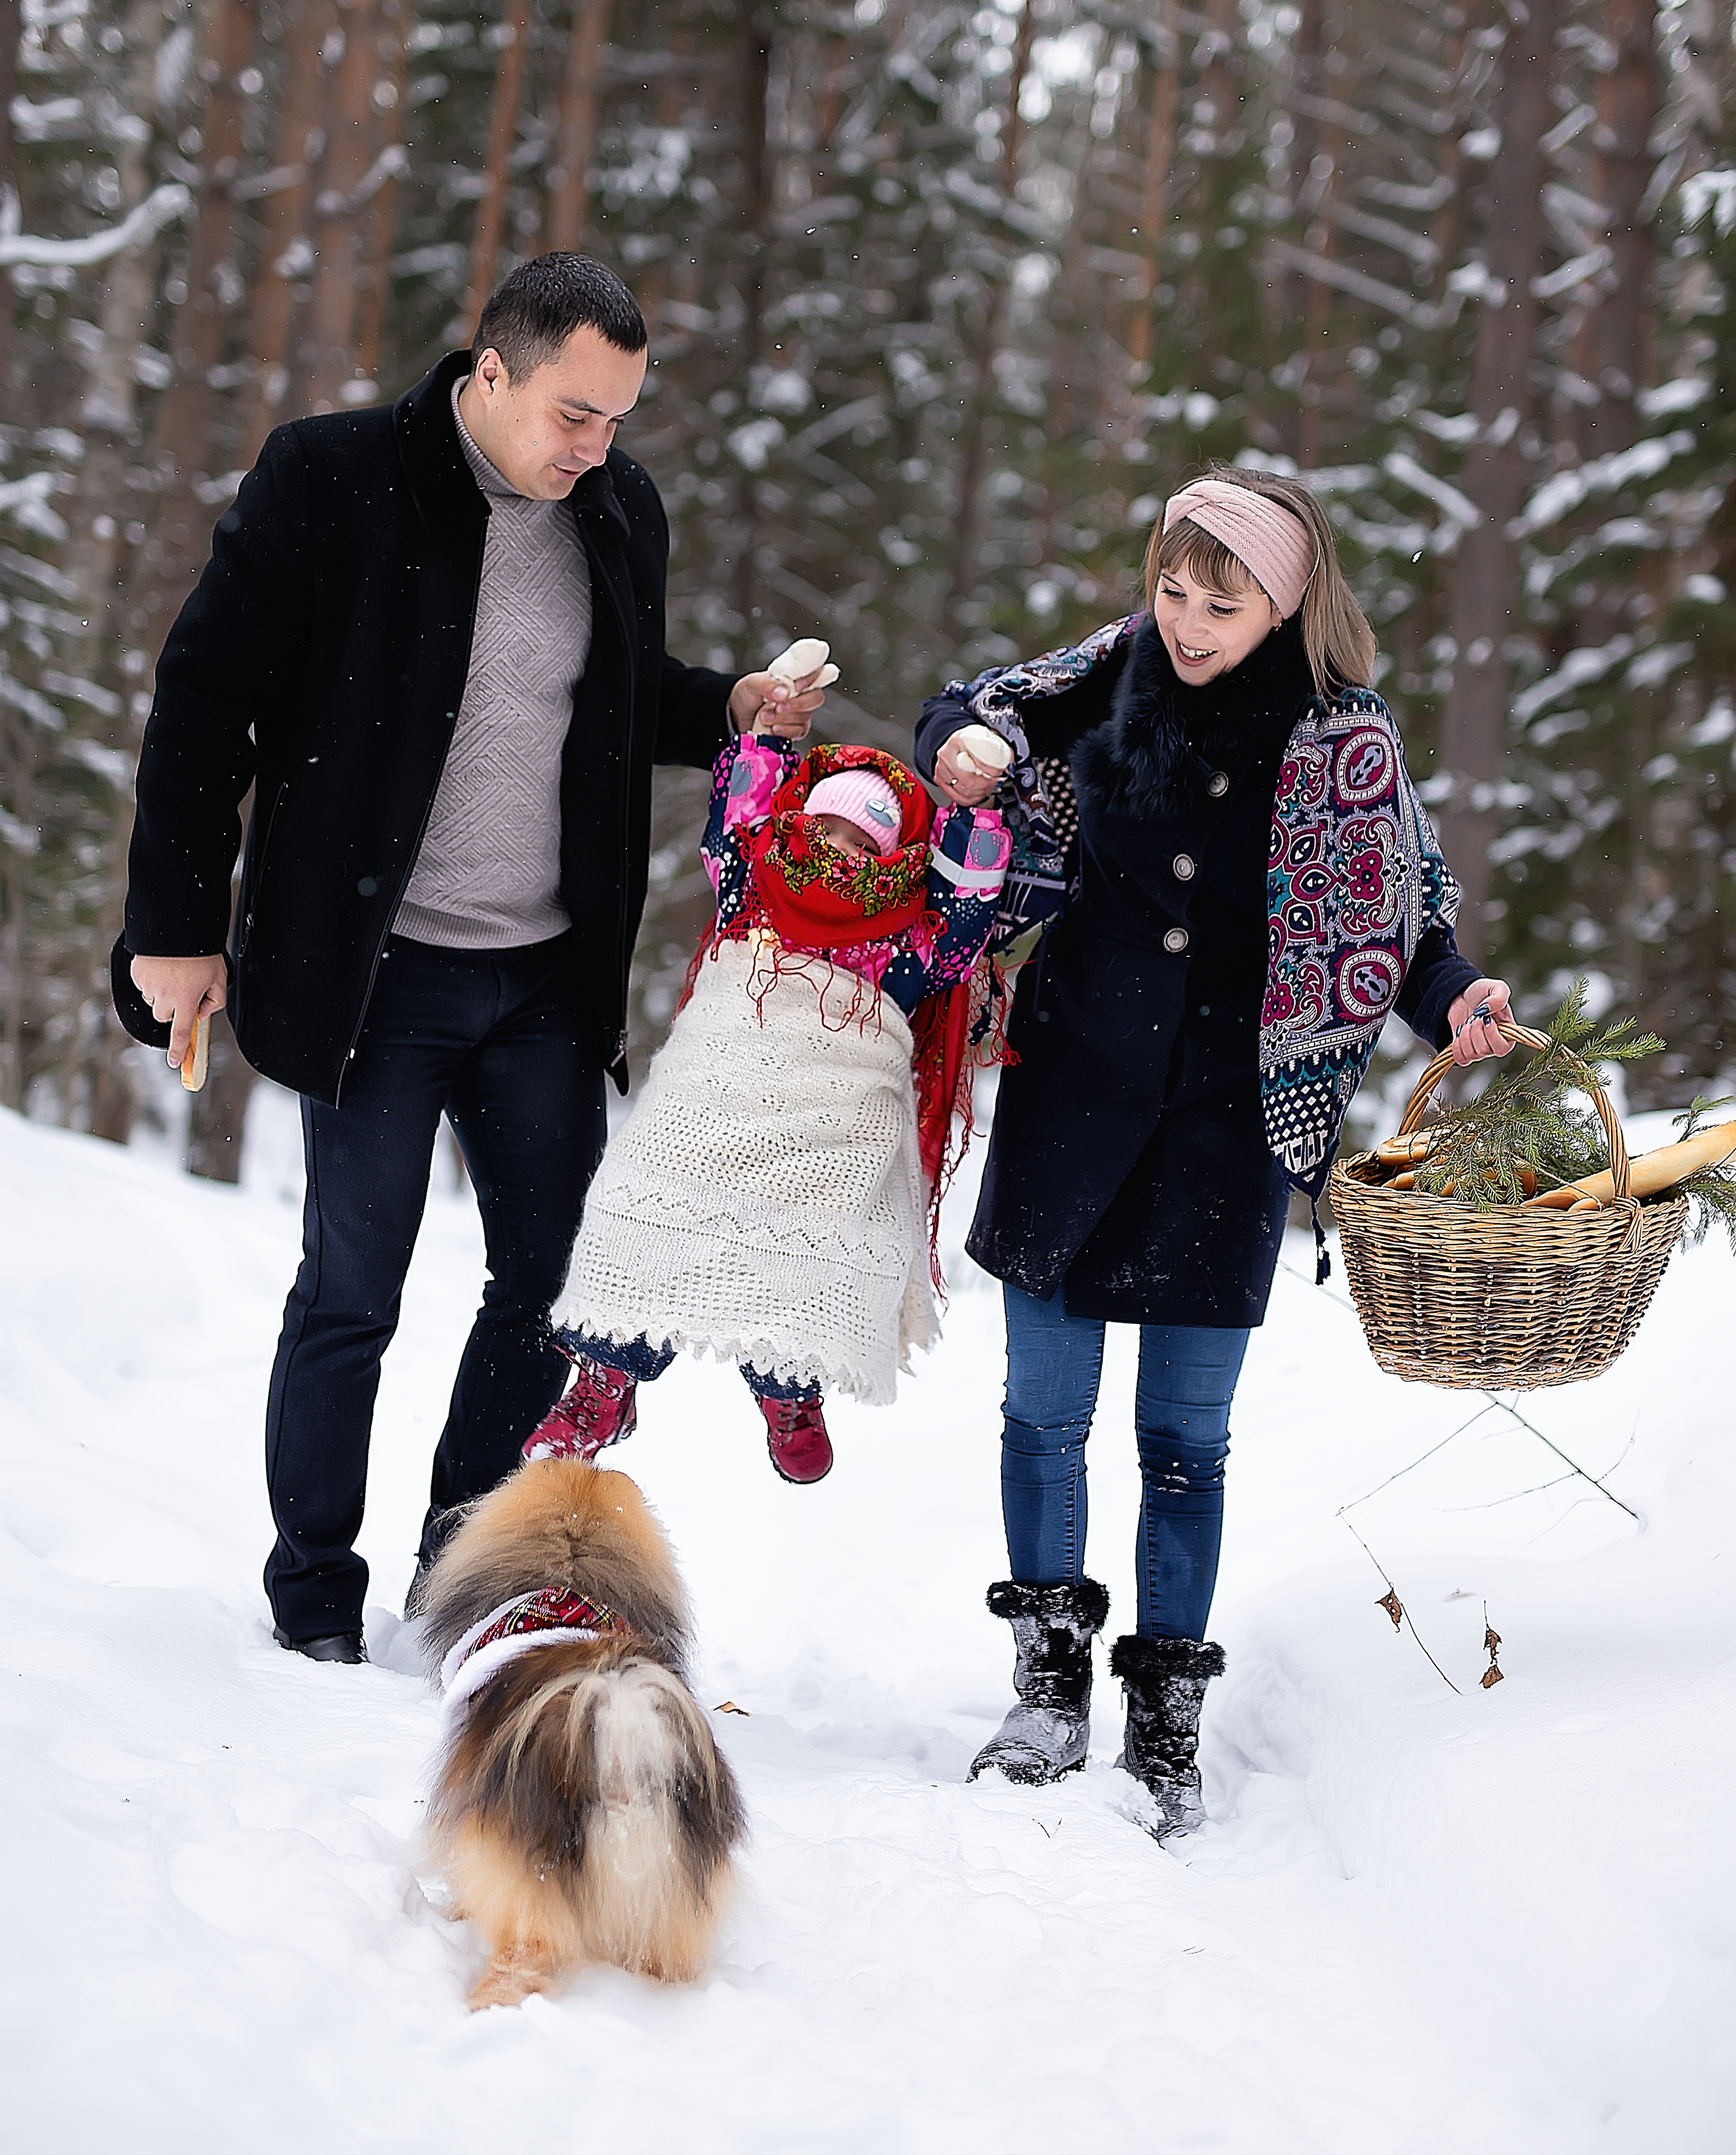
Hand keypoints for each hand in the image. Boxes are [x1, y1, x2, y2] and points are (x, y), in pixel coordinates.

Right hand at [130, 953, 226, 1069]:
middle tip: (182, 991)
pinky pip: (144, 984)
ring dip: (161, 993)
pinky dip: (151, 979)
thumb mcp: (220, 976)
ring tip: (173, 972)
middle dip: (172, 1010)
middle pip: (164, 1016)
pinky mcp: (137, 974)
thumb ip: (216, 1000)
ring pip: (153, 1000)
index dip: (179, 1050)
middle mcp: (164, 997)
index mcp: (185, 1001)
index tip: (175, 1062)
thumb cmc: (201, 951)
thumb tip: (203, 1013)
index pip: (182, 1033)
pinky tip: (162, 965)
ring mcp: (148, 986)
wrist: (177, 926)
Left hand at [730, 668, 825, 738]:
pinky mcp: (796, 730)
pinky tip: (772, 728)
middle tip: (778, 707)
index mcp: (794, 677)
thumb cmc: (748, 694)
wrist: (738, 715)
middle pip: (817, 698)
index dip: (811, 679)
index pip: (815, 672)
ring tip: (764, 716)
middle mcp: (801, 695)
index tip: (797, 686)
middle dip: (798, 704)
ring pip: (805, 717)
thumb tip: (783, 693)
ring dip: (783, 719)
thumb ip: (767, 685)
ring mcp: (801, 713)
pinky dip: (785, 731)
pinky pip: (799, 732)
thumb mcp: (752, 684)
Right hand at [933, 736, 997, 806]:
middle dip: (987, 786)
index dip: (992, 772)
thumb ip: (1000, 751)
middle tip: (996, 783)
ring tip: (989, 788)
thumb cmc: (972, 741)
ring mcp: (941, 769)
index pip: (978, 761)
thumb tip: (1010, 768)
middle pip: (969, 781)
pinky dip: (971, 800)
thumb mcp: (987, 738)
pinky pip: (957, 798)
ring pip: (964, 792)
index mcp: (959, 740)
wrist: (955, 743)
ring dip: (981, 794)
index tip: (1000, 773)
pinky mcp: (939, 780)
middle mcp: (946, 754)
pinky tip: (978, 795)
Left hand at [1447, 978, 1513, 1066]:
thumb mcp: (1496, 987)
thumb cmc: (1483, 992)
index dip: (1491, 1035)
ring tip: (1468, 1022)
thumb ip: (1499, 996)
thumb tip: (1488, 1009)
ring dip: (1465, 1035)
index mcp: (1508, 1033)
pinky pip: (1460, 1059)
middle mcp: (1495, 1045)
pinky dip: (1456, 1046)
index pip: (1502, 1048)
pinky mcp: (1466, 1052)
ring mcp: (1480, 1050)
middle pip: (1484, 1050)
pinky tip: (1460, 1033)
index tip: (1486, 1019)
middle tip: (1475, 1017)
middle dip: (1475, 1030)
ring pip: (1471, 1054)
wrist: (1463, 995)